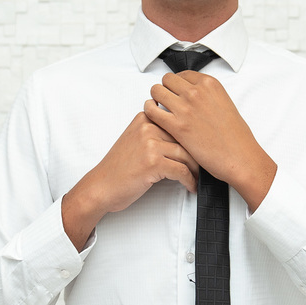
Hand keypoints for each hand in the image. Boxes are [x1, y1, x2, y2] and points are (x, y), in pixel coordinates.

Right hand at [61, 112, 198, 249]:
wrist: (101, 186)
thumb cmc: (119, 168)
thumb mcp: (135, 140)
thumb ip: (155, 132)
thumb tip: (186, 136)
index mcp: (144, 118)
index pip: (179, 122)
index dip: (192, 137)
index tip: (200, 148)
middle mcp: (147, 127)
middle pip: (185, 138)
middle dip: (197, 154)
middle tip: (205, 165)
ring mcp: (150, 144)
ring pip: (186, 154)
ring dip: (196, 170)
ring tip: (198, 178)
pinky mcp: (153, 162)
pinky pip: (182, 170)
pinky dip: (189, 181)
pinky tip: (190, 186)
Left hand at [144, 71, 276, 210]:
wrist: (238, 157)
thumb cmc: (235, 136)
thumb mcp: (224, 103)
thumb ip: (207, 95)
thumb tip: (193, 96)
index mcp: (209, 84)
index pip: (182, 74)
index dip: (176, 84)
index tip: (176, 92)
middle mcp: (196, 92)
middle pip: (167, 80)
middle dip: (165, 89)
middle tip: (167, 100)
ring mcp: (185, 108)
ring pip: (156, 91)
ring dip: (156, 98)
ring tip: (159, 108)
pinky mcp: (176, 125)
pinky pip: (151, 110)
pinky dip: (149, 111)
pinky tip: (154, 116)